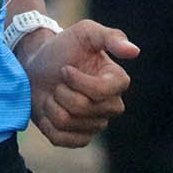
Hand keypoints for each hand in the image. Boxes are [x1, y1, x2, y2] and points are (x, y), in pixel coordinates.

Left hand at [20, 19, 138, 147]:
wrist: (36, 64)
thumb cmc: (63, 47)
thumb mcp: (85, 33)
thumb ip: (110, 37)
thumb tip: (135, 51)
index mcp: (117, 81)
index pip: (101, 92)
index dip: (78, 81)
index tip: (65, 68)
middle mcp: (111, 105)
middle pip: (82, 108)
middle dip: (62, 91)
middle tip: (59, 80)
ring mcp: (96, 124)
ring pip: (67, 122)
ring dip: (51, 104)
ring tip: (53, 93)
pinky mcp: (79, 138)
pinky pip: (61, 139)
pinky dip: (47, 123)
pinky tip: (49, 110)